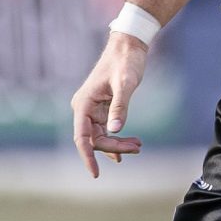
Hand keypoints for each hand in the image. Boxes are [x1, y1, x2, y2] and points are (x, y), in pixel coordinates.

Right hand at [71, 33, 149, 176]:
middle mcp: (84, 108)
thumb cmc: (125, 61)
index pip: (82, 137)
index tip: (95, 174)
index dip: (87, 157)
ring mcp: (92, 109)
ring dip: (118, 144)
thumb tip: (115, 131)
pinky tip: (129, 146)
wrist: (128, 45)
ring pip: (102, 136)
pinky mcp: (101, 108)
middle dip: (115, 147)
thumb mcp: (126, 84)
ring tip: (139, 145)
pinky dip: (117, 139)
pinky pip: (105, 130)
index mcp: (83, 103)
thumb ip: (120, 107)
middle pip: (95, 139)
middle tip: (138, 147)